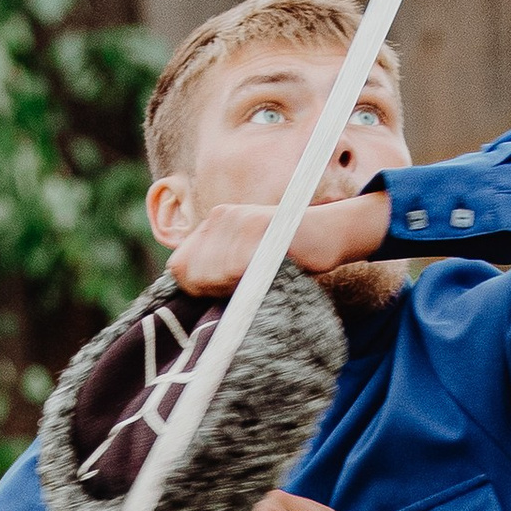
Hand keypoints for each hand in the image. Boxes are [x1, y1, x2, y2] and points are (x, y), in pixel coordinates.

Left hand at [167, 191, 389, 296]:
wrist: (330, 232)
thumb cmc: (290, 255)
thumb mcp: (246, 260)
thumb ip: (220, 270)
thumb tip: (194, 294)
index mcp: (214, 222)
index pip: (179, 265)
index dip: (195, 286)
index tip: (221, 292)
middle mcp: (220, 216)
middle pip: (190, 271)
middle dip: (209, 290)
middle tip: (241, 290)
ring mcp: (237, 220)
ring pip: (210, 271)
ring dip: (228, 288)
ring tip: (255, 282)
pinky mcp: (256, 228)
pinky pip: (234, 267)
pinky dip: (244, 281)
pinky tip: (261, 277)